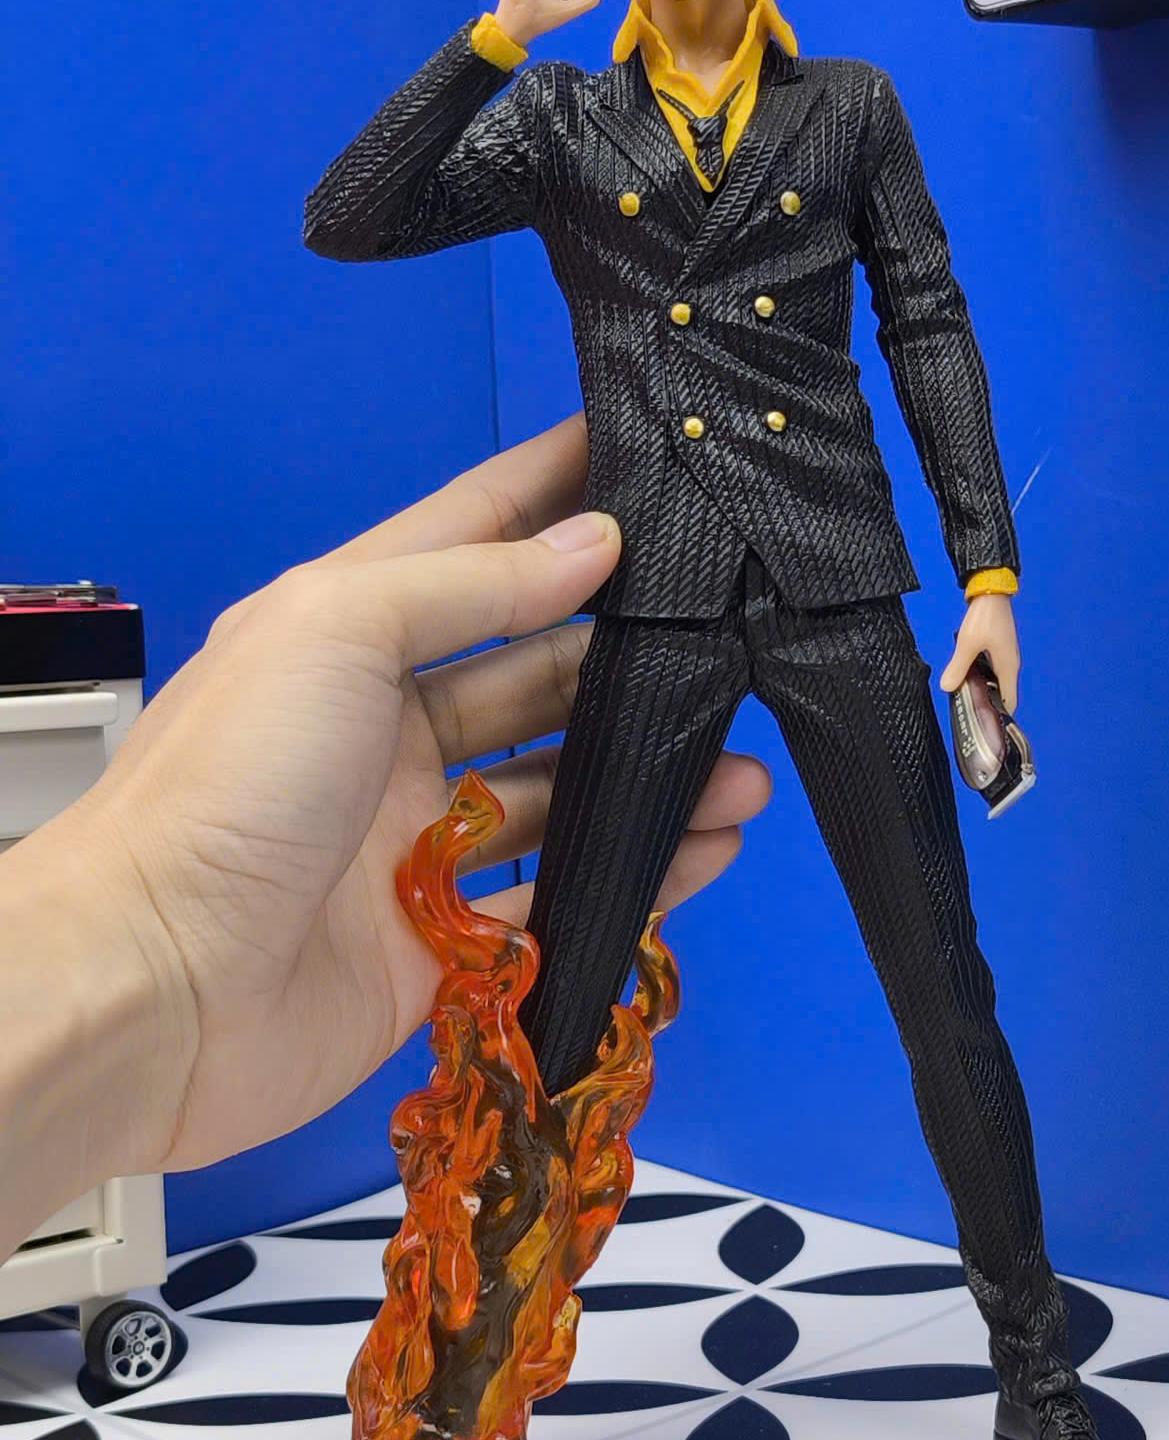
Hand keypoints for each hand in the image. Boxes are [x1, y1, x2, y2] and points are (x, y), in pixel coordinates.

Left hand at [0, 413, 768, 1241]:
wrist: (154, 987)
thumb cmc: (220, 791)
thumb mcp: (337, 631)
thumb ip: (469, 585)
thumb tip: (589, 543)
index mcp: (346, 636)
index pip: (472, 540)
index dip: (554, 494)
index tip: (643, 451)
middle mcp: (383, 734)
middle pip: (533, 675)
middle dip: (630, 657)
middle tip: (734, 640)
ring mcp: (413, 842)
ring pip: (559, 793)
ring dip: (651, 778)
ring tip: (744, 773)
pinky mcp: (438, 946)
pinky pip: (556, 902)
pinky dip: (633, 879)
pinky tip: (703, 852)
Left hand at [938, 594, 1019, 709]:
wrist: (992, 590)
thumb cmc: (984, 617)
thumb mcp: (967, 644)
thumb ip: (958, 667)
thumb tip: (947, 688)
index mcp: (1009, 667)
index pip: (1009, 700)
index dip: (999, 714)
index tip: (983, 722)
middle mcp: (1011, 664)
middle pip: (1003, 692)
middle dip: (988, 703)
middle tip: (968, 711)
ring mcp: (1006, 655)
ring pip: (997, 680)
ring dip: (984, 688)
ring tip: (965, 696)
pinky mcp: (1000, 647)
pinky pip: (993, 669)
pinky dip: (983, 676)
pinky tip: (967, 675)